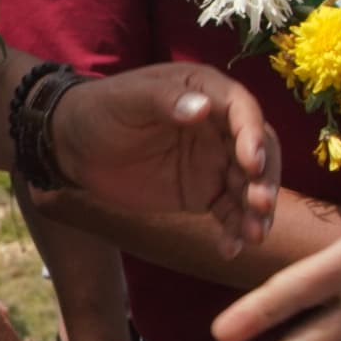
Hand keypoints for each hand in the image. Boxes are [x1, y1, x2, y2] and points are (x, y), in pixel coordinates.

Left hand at [48, 63, 279, 257]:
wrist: (76, 147)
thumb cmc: (101, 110)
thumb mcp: (127, 99)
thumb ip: (165, 100)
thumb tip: (202, 108)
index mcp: (207, 91)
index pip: (242, 111)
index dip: (252, 136)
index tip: (251, 163)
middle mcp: (221, 126)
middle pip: (259, 151)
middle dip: (264, 178)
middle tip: (260, 205)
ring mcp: (215, 161)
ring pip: (249, 185)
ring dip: (256, 210)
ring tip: (253, 235)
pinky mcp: (204, 192)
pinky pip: (229, 212)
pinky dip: (235, 229)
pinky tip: (231, 249)